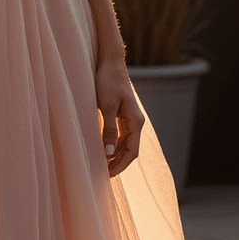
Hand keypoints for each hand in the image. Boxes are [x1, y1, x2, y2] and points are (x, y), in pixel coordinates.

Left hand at [95, 56, 145, 177]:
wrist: (110, 63)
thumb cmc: (108, 82)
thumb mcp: (107, 107)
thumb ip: (109, 130)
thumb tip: (109, 153)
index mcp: (136, 122)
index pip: (132, 152)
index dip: (120, 165)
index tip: (108, 176)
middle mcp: (136, 122)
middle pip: (130, 150)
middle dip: (118, 164)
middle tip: (103, 175)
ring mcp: (130, 118)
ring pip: (126, 144)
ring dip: (116, 156)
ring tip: (102, 166)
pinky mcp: (123, 114)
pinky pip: (121, 136)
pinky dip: (114, 146)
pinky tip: (103, 150)